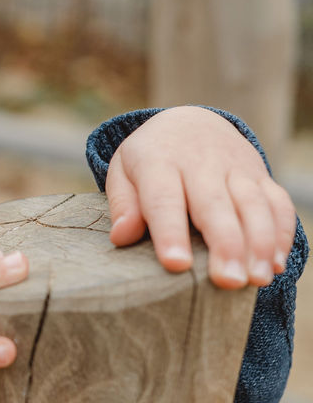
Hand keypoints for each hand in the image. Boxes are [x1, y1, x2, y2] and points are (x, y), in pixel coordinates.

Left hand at [106, 106, 295, 287]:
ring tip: (256, 279)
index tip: (176, 264)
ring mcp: (236, 168)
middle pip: (215, 205)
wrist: (189, 120)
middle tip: (228, 281)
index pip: (164, 200)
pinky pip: (278, 203)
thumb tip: (121, 237)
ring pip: (253, 205)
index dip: (170, 232)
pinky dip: (282, 233)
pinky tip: (276, 264)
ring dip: (259, 243)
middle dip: (225, 244)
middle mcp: (201, 163)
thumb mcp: (124, 172)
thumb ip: (123, 205)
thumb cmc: (149, 159)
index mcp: (159, 163)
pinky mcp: (260, 175)